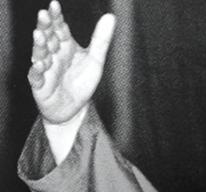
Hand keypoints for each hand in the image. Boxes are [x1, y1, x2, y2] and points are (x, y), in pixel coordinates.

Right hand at [28, 1, 114, 124]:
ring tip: (40, 35)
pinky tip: (40, 64)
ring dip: (39, 45)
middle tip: (44, 15)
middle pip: (47, 38)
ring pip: (40, 54)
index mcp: (65, 46)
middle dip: (45, 26)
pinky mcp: (41, 85)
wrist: (75, 109)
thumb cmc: (82, 82)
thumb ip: (101, 39)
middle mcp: (53, 54)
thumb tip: (110, 16)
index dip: (56, 17)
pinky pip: (37, 77)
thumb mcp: (95, 60)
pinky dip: (37, 70)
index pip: (59, 28)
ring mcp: (45, 69)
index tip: (54, 4)